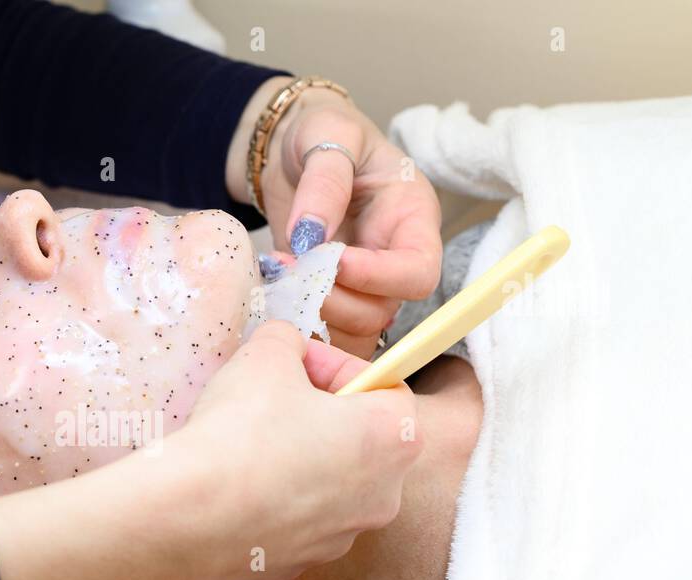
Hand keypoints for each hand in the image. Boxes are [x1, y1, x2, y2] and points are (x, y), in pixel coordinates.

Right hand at [156, 320, 422, 579]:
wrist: (187, 518)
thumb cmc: (239, 435)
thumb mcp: (264, 355)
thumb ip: (287, 341)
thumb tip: (285, 347)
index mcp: (391, 439)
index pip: (386, 386)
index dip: (340, 367)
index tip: (300, 364)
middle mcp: (382, 495)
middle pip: (361, 439)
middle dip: (321, 414)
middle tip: (275, 400)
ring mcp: (342, 536)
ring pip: (328, 483)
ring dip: (299, 458)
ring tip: (249, 444)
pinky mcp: (301, 563)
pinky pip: (295, 519)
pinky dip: (274, 499)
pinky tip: (235, 484)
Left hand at [228, 80, 442, 356]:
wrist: (290, 149)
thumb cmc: (322, 132)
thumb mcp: (328, 134)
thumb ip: (325, 180)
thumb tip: (310, 235)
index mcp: (411, 217)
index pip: (418, 271)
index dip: (378, 277)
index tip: (333, 260)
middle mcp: (394, 258)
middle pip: (382, 309)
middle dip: (333, 298)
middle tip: (288, 268)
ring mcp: (364, 285)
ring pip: (354, 331)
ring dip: (311, 314)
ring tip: (277, 276)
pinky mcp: (333, 299)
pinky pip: (327, 335)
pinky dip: (299, 327)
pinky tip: (273, 296)